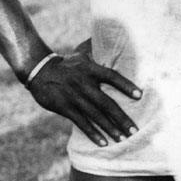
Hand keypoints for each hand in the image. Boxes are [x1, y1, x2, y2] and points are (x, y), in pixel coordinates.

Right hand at [27, 50, 141, 146]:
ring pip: (96, 116)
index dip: (126, 85)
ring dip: (110, 128)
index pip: (112, 77)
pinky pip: (81, 123)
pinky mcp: (65, 108)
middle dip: (122, 118)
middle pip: (107, 103)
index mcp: (91, 69)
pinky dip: (93, 133)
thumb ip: (100, 52)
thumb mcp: (84, 54)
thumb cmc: (68, 63)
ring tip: (123, 138)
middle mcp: (84, 84)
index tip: (140, 95)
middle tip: (135, 129)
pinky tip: (104, 142)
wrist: (40, 71)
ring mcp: (74, 97)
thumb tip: (117, 39)